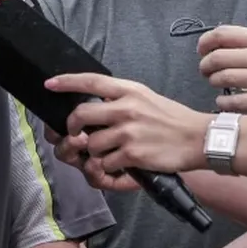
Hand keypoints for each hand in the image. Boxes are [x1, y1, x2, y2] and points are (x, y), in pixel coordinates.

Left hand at [44, 74, 208, 179]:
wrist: (197, 137)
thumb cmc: (171, 118)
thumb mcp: (145, 97)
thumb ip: (120, 98)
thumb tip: (95, 103)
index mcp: (129, 90)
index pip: (90, 82)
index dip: (66, 82)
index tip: (49, 84)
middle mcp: (126, 108)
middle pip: (80, 115)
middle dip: (72, 127)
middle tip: (76, 133)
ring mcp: (128, 131)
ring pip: (91, 143)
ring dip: (95, 151)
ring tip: (111, 151)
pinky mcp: (132, 154)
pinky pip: (106, 162)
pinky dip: (110, 166)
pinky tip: (122, 162)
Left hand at [197, 26, 246, 114]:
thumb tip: (229, 43)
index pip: (221, 34)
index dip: (205, 43)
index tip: (201, 50)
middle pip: (217, 58)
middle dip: (205, 66)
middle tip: (205, 72)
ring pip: (222, 80)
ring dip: (213, 83)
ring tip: (216, 85)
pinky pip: (236, 103)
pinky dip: (223, 104)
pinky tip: (223, 104)